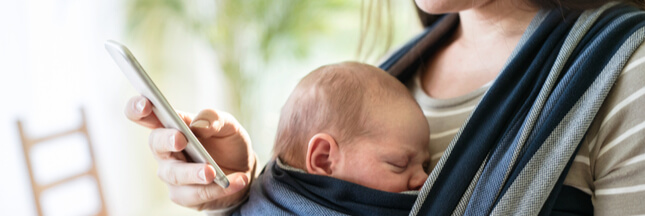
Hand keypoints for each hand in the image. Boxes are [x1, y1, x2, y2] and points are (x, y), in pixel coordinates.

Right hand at [124, 96, 254, 209]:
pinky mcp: (183, 195)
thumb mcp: (228, 125)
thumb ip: (215, 119)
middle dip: (167, 141)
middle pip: (156, 144)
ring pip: (175, 174)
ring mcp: (172, 173)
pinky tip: (237, 181)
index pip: (145, 115)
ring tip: (212, 172)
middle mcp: (165, 150)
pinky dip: (217, 188)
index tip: (145, 104)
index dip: (138, 109)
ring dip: (195, 172)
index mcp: (172, 125)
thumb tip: (199, 126)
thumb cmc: (227, 143)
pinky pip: (196, 194)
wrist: (242, 170)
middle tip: (181, 139)